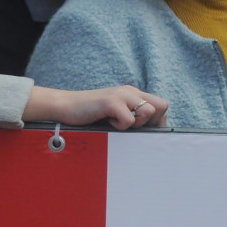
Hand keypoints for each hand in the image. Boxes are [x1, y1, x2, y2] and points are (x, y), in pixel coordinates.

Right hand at [24, 85, 169, 129]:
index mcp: (133, 94)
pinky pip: (129, 119)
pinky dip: (119, 126)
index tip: (144, 131)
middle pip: (161, 106)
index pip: (162, 105)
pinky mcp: (111, 101)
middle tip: (130, 128)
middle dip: (151, 123)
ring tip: (117, 123)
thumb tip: (152, 136)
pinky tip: (107, 122)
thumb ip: (132, 118)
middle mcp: (130, 91)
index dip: (158, 121)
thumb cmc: (89, 115)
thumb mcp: (115, 115)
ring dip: (135, 124)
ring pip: (148, 111)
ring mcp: (121, 94)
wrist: (64, 106)